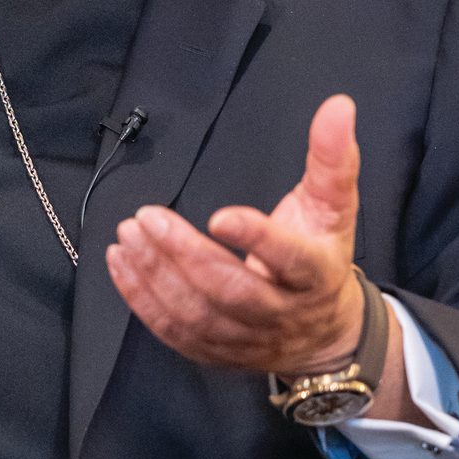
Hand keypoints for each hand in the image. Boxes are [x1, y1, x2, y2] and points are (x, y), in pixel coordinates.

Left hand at [106, 94, 364, 375]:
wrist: (326, 333)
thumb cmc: (322, 255)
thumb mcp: (334, 205)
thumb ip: (332, 156)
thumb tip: (338, 105)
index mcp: (315, 274)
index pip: (289, 260)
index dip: (256, 240)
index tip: (219, 216)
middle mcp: (282, 313)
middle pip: (232, 291)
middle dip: (185, 255)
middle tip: (147, 217)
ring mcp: (248, 339)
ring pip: (198, 315)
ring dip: (156, 276)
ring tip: (129, 235)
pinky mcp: (218, 353)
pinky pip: (176, 333)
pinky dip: (143, 301)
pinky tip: (121, 265)